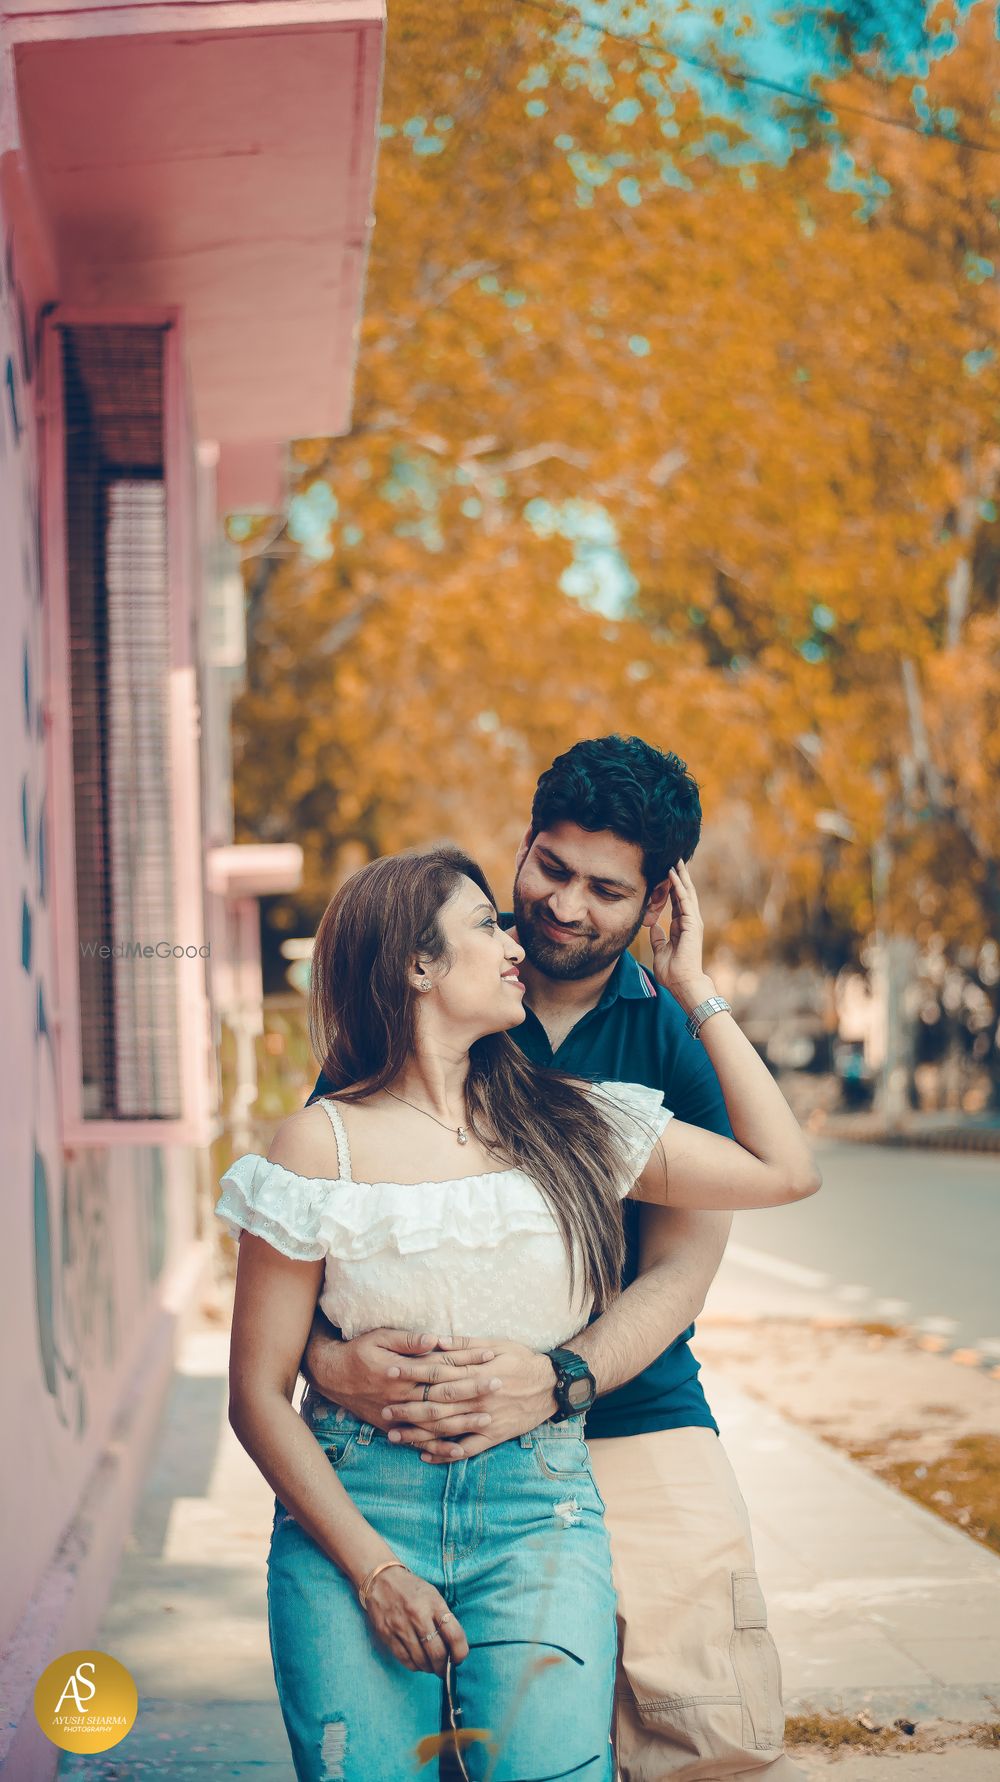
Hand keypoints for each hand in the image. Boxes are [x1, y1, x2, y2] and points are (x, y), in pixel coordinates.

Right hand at [305, 1327, 498, 1429]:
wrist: (331, 1376)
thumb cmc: (358, 1351)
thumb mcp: (380, 1337)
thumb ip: (408, 1340)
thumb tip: (435, 1339)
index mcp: (402, 1372)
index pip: (442, 1366)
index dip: (467, 1361)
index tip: (491, 1357)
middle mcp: (402, 1396)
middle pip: (444, 1395)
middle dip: (473, 1391)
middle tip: (499, 1386)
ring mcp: (398, 1415)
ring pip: (435, 1422)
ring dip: (462, 1421)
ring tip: (488, 1419)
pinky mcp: (392, 1428)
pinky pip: (419, 1441)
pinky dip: (438, 1448)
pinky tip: (459, 1451)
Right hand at [364, 1568, 467, 1674]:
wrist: (382, 1579)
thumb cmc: (412, 1589)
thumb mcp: (433, 1596)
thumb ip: (443, 1618)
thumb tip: (453, 1647)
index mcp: (434, 1604)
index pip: (454, 1635)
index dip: (460, 1653)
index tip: (459, 1658)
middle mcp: (418, 1616)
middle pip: (437, 1653)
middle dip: (444, 1667)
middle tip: (445, 1669)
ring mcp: (401, 1626)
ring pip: (421, 1660)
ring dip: (429, 1668)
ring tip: (432, 1666)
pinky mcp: (387, 1635)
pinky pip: (405, 1660)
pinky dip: (415, 1666)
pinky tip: (418, 1662)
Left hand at [385, 1341, 557, 1463]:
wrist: (552, 1387)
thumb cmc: (523, 1360)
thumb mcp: (497, 1344)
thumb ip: (464, 1345)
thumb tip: (436, 1340)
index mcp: (476, 1373)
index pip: (437, 1373)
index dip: (412, 1372)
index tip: (390, 1371)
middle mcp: (478, 1399)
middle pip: (436, 1404)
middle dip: (407, 1407)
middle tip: (383, 1410)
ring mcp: (485, 1421)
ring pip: (446, 1430)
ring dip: (418, 1434)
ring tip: (394, 1436)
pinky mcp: (493, 1437)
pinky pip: (466, 1449)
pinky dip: (445, 1455)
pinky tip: (425, 1456)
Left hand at [649, 859, 714, 1013]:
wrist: (683, 983)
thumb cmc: (673, 971)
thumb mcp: (661, 950)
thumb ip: (658, 938)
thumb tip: (653, 927)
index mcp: (682, 927)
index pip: (677, 902)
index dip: (672, 888)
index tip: (666, 873)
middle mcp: (689, 921)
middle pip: (684, 893)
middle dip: (680, 876)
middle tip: (675, 858)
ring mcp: (693, 921)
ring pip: (687, 893)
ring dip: (681, 876)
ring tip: (677, 859)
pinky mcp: (693, 924)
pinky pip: (685, 901)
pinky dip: (679, 887)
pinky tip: (673, 874)